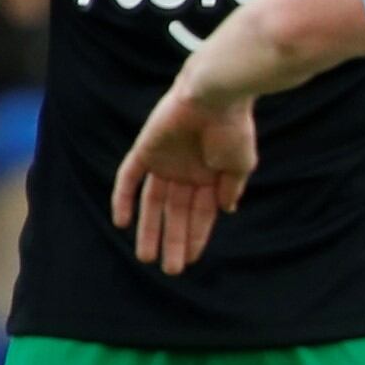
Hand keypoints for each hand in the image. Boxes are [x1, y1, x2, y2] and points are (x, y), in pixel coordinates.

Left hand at [110, 84, 259, 274]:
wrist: (216, 96)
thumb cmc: (234, 128)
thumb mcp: (241, 164)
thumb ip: (231, 187)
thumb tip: (226, 210)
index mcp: (209, 177)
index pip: (200, 213)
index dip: (195, 236)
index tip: (191, 260)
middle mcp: (185, 172)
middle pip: (175, 213)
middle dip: (173, 240)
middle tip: (170, 269)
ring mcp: (164, 162)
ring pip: (152, 203)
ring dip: (149, 229)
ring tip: (147, 257)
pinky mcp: (145, 150)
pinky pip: (129, 178)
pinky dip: (124, 199)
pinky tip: (122, 223)